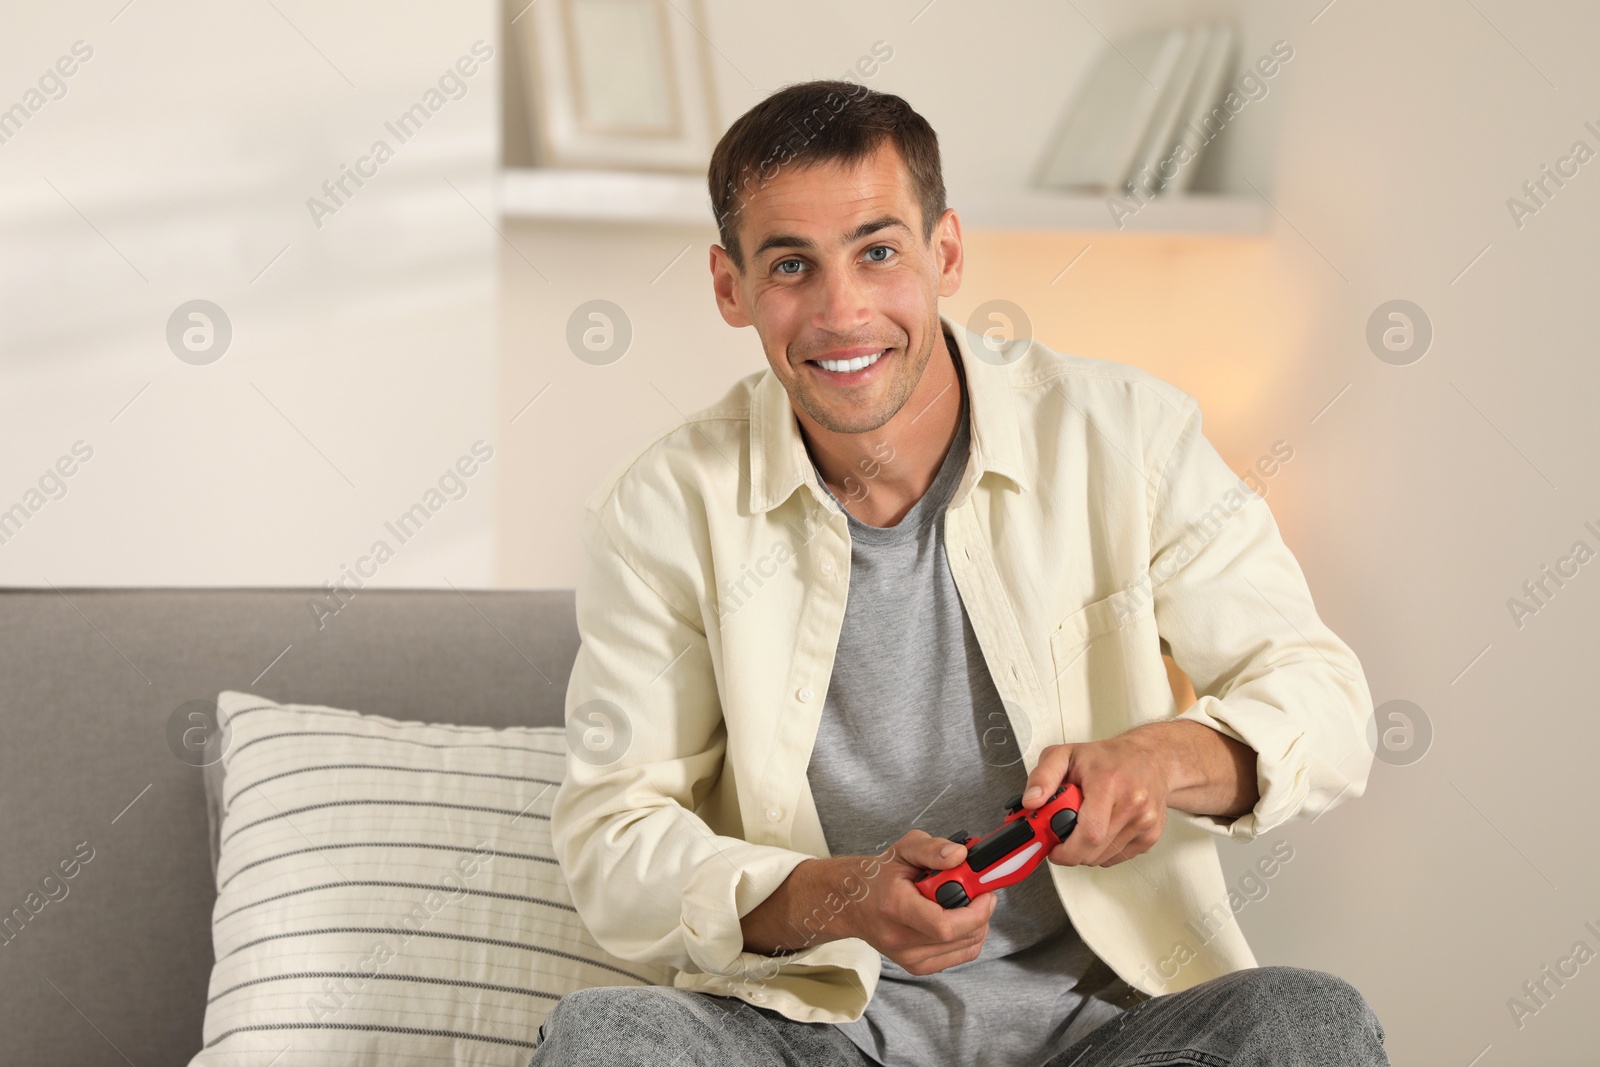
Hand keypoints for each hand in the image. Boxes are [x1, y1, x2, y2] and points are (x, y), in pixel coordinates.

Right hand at [842, 829, 998, 975]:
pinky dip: (969, 937)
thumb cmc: (879, 877)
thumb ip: (932, 848)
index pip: (945, 926)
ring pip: (967, 948)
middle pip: (960, 937)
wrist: (853, 904)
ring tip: (963, 903)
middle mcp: (900, 939)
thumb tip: (960, 856)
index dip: (975, 912)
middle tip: (977, 892)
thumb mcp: (903, 849)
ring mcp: (908, 958)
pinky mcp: (917, 967)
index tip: (986, 893)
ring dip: (976, 923)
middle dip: (980, 912)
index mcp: (895, 907)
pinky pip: (961, 956)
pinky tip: (959, 919)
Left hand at [1020, 728, 1170, 868]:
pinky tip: (1100, 829)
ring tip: (1082, 826)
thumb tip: (1031, 801)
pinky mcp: (1151, 835)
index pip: (1089, 834)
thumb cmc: (1107, 757)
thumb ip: (1043, 776)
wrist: (1149, 757)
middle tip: (1062, 838)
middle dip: (1070, 852)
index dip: (1066, 849)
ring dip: (1086, 851)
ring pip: (1104, 858)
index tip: (1052, 846)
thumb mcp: (1065, 755)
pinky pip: (1117, 857)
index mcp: (1109, 782)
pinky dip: (1102, 851)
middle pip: (1094, 851)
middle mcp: (1132, 802)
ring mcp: (1145, 821)